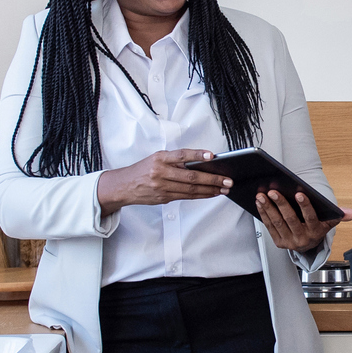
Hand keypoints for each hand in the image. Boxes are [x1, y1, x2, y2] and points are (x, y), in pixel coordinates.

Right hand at [96, 150, 232, 215]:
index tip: (212, 155)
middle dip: (212, 179)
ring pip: (190, 190)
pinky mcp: (164, 198)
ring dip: (210, 190)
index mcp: (160, 158)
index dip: (197, 155)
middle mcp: (161, 172)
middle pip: (190, 177)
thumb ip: (176, 160)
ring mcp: (162, 187)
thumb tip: (201, 164)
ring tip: (224, 188)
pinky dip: (200, 195)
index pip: (181, 155)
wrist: (124, 186)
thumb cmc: (143, 169)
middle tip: (227, 180)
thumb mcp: (156, 158)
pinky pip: (186, 197)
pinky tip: (211, 194)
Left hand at [257, 187, 351, 253]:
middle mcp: (302, 238)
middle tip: (273, 191)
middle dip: (281, 204)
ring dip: (268, 208)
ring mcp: (289, 241)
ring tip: (262, 194)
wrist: (308, 246)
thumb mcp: (329, 222)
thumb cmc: (317, 226)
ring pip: (277, 223)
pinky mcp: (278, 242)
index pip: (310, 218)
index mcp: (316, 231)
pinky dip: (263, 213)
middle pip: (290, 219)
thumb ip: (340, 216)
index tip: (299, 192)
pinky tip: (259, 202)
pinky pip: (269, 226)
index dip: (305, 206)